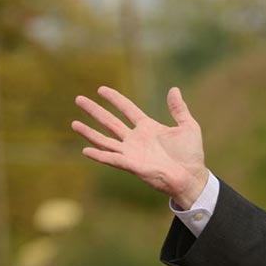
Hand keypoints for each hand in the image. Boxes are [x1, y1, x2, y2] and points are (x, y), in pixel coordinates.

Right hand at [72, 86, 208, 208]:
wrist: (191, 176)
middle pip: (110, 122)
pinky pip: (112, 158)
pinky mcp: (131, 165)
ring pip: (105, 140)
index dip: (115, 99)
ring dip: (89, 132)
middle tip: (79, 99)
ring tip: (74, 123)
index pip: (127, 109)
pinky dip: (99, 155)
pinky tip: (85, 150)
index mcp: (148, 128)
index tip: (101, 89)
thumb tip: (174, 89)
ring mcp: (132, 152)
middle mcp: (136, 139)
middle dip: (94, 111)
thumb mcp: (188, 126)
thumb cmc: (191, 154)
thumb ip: (179, 109)